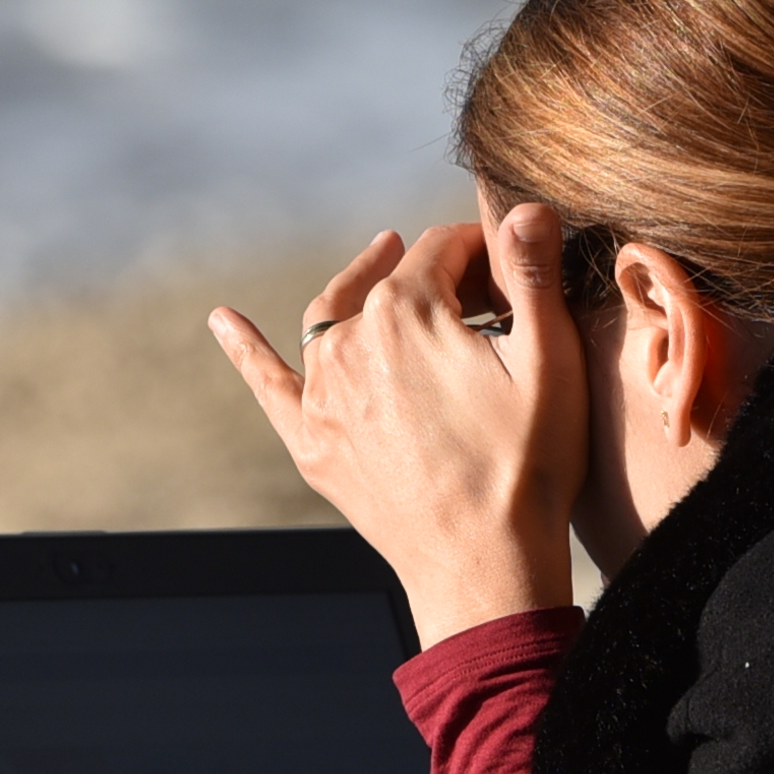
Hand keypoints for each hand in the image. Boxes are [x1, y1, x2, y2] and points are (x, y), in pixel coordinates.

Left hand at [210, 205, 585, 646]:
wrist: (481, 568)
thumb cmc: (525, 467)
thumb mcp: (551, 361)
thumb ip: (532, 274)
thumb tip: (524, 206)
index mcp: (406, 312)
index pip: (442, 248)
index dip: (484, 250)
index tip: (514, 269)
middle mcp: (349, 343)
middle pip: (388, 281)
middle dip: (433, 271)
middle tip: (476, 283)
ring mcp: (323, 396)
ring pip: (330, 318)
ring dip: (358, 286)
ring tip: (380, 261)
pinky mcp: (313, 444)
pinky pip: (269, 385)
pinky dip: (246, 349)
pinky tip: (222, 321)